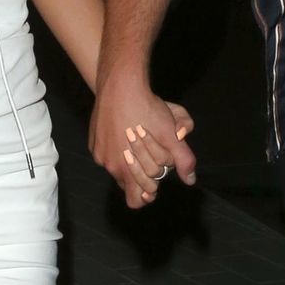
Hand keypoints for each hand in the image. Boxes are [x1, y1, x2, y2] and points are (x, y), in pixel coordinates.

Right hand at [90, 74, 196, 208]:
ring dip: (131, 161)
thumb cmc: (147, 109)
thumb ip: (182, 160)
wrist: (120, 85)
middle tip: (153, 154)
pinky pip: (107, 153)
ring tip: (141, 141)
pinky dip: (118, 148)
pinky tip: (127, 131)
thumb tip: (190, 180)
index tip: (157, 180)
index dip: (149, 193)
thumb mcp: (170, 135)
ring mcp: (99, 152)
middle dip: (143, 174)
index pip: (136, 200)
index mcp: (127, 170)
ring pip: (118, 167)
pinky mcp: (94, 140)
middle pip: (129, 184)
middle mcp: (109, 165)